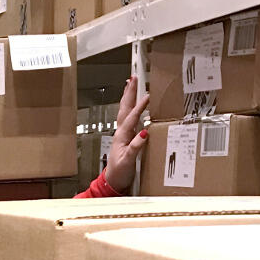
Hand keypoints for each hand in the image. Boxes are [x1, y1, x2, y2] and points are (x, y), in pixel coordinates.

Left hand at [105, 76, 150, 192]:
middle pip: (125, 108)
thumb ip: (136, 146)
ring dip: (128, 97)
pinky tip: (135, 105)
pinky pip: (128, 118)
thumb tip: (144, 132)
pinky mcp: (125, 137)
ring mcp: (123, 134)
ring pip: (125, 111)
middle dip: (129, 93)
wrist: (113, 181)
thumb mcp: (128, 160)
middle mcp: (121, 132)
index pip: (132, 117)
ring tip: (131, 84)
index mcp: (122, 136)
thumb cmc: (119, 172)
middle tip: (133, 78)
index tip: (147, 95)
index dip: (139, 107)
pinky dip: (131, 108)